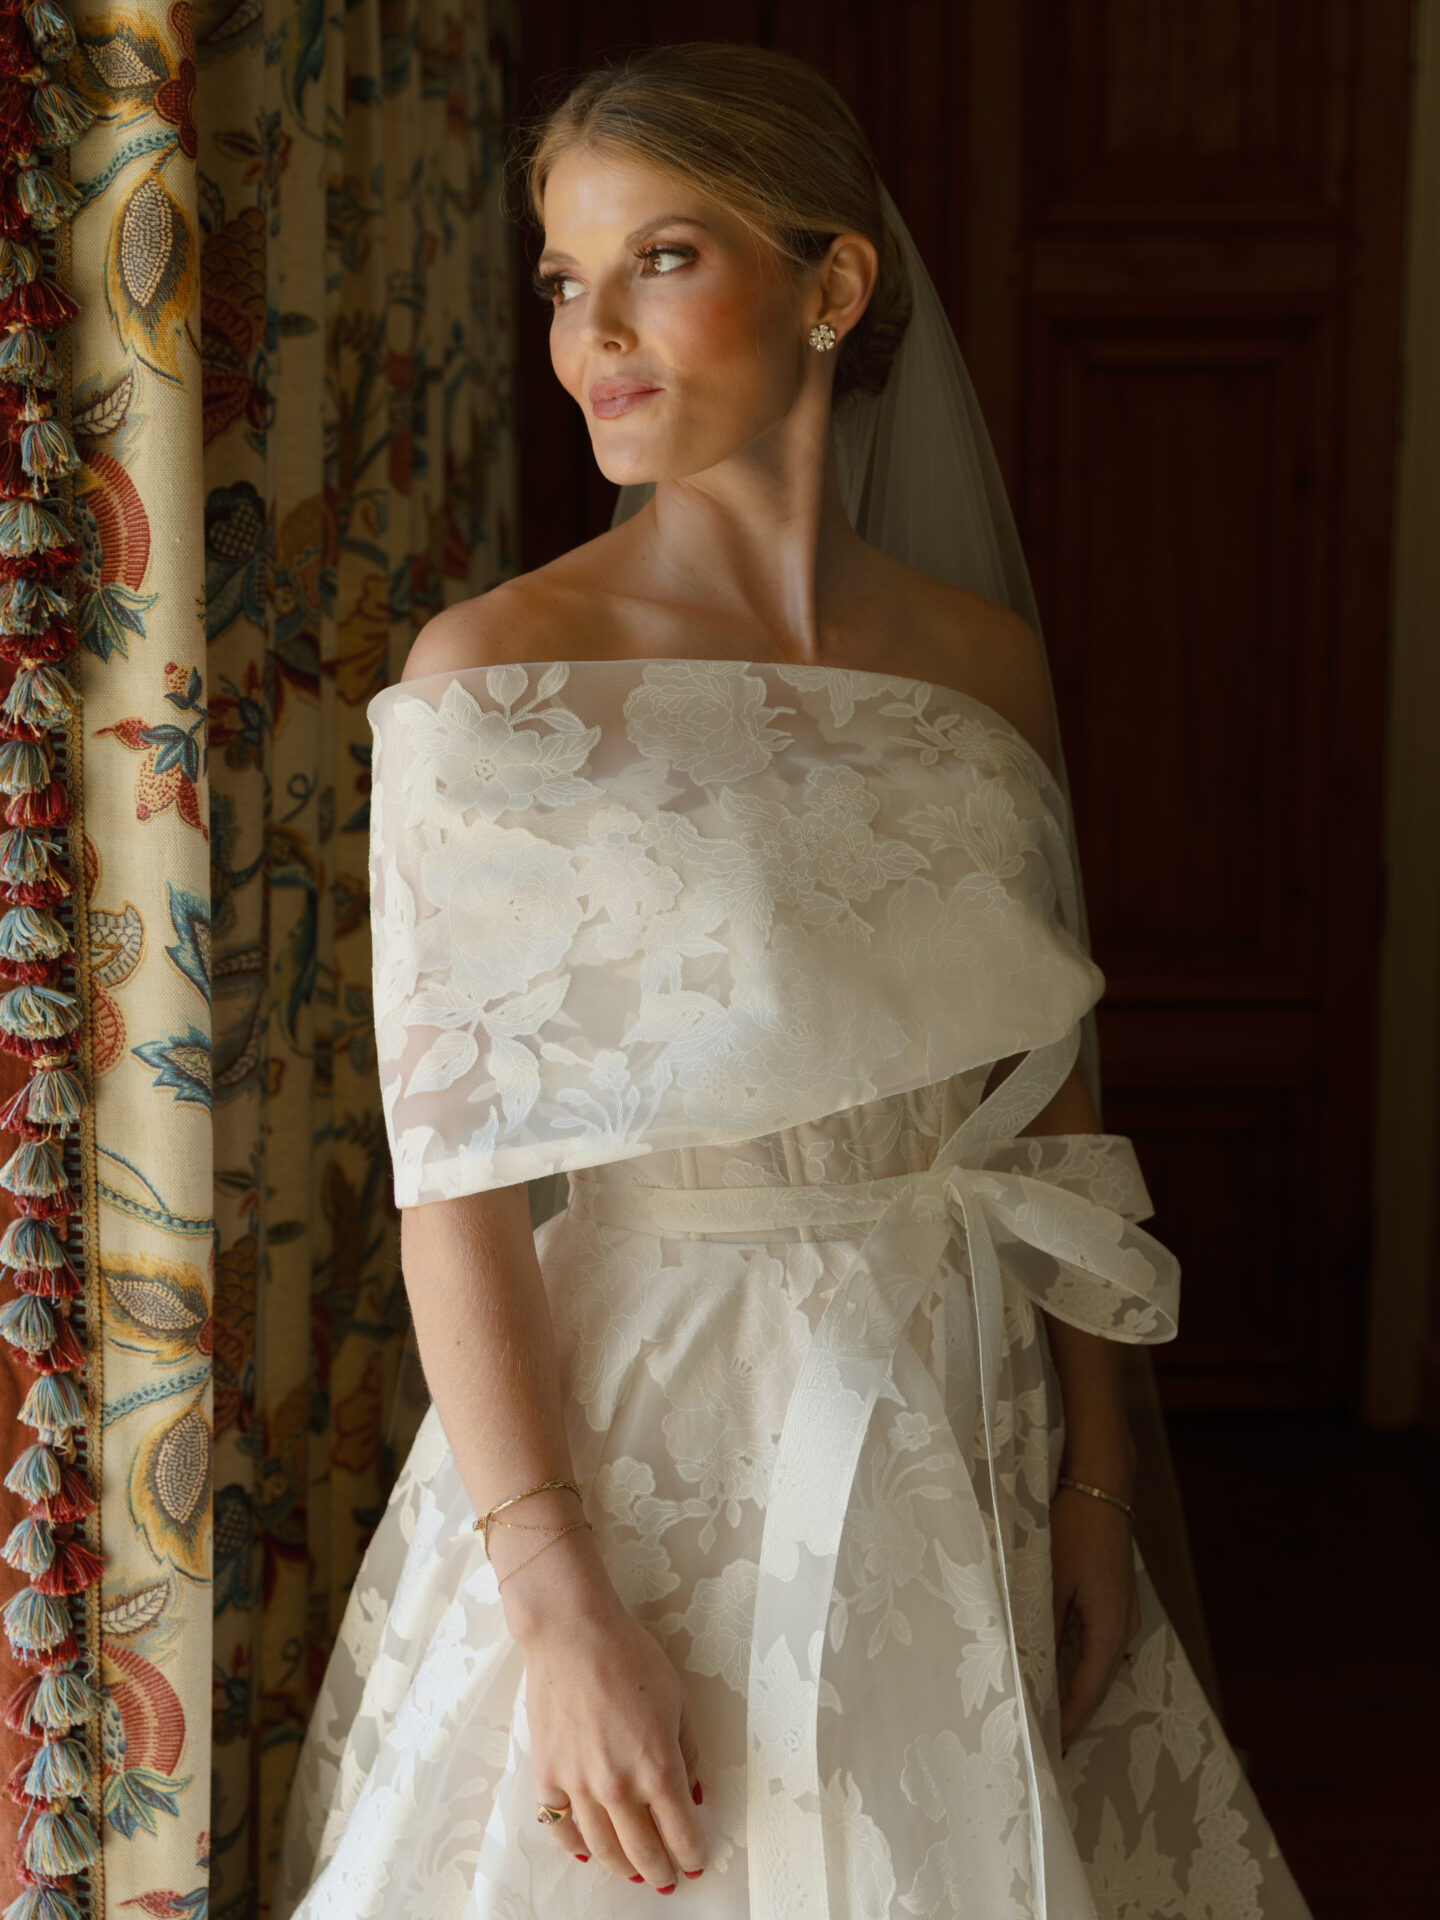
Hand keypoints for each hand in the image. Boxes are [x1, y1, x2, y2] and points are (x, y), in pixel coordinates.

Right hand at [512, 1540, 706, 1890]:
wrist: (572, 1634)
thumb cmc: (628, 1657)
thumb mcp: (678, 1700)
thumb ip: (689, 1753)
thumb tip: (694, 1793)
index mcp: (658, 1768)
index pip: (682, 1834)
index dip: (692, 1855)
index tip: (695, 1861)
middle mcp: (618, 1787)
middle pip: (643, 1852)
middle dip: (660, 1871)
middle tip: (667, 1878)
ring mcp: (579, 1786)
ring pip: (603, 1849)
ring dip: (622, 1867)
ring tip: (633, 1871)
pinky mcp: (548, 1777)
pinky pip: (561, 1828)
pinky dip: (576, 1846)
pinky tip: (588, 1850)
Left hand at [1050, 1485, 1140, 1750]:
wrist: (1102, 1484)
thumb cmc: (1074, 1530)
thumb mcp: (1051, 1581)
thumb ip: (1042, 1628)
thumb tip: (1029, 1669)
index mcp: (1110, 1630)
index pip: (1087, 1693)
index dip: (1068, 1724)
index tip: (1050, 1753)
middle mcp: (1123, 1628)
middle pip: (1096, 1683)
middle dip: (1071, 1712)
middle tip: (1044, 1740)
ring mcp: (1122, 1613)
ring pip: (1095, 1663)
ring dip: (1073, 1687)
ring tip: (1046, 1711)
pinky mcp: (1114, 1597)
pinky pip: (1096, 1642)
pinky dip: (1076, 1661)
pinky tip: (1056, 1665)